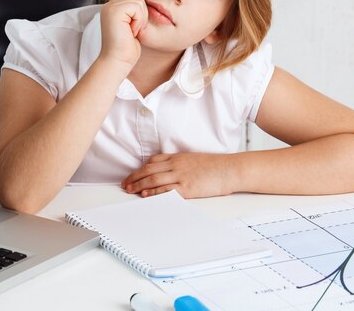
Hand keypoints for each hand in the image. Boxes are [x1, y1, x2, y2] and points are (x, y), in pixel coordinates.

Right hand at [98, 0, 148, 70]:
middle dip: (142, 15)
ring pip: (139, 2)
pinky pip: (138, 7)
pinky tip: (131, 31)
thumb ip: (134, 13)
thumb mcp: (132, 27)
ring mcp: (111, 7)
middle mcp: (109, 5)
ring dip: (141, 19)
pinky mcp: (115, 11)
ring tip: (131, 31)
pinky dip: (139, 21)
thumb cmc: (126, 49)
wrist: (117, 60)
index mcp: (112, 9)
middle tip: (133, 30)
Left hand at [121, 153, 235, 197]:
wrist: (229, 169)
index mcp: (178, 157)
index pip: (153, 161)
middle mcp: (176, 165)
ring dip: (138, 185)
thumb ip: (181, 164)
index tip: (132, 175)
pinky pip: (165, 190)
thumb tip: (170, 171)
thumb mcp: (194, 160)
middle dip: (134, 177)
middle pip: (148, 170)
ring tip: (129, 190)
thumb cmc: (215, 166)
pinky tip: (145, 195)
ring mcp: (180, 176)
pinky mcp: (186, 187)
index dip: (140, 168)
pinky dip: (152, 192)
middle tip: (124, 184)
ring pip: (153, 179)